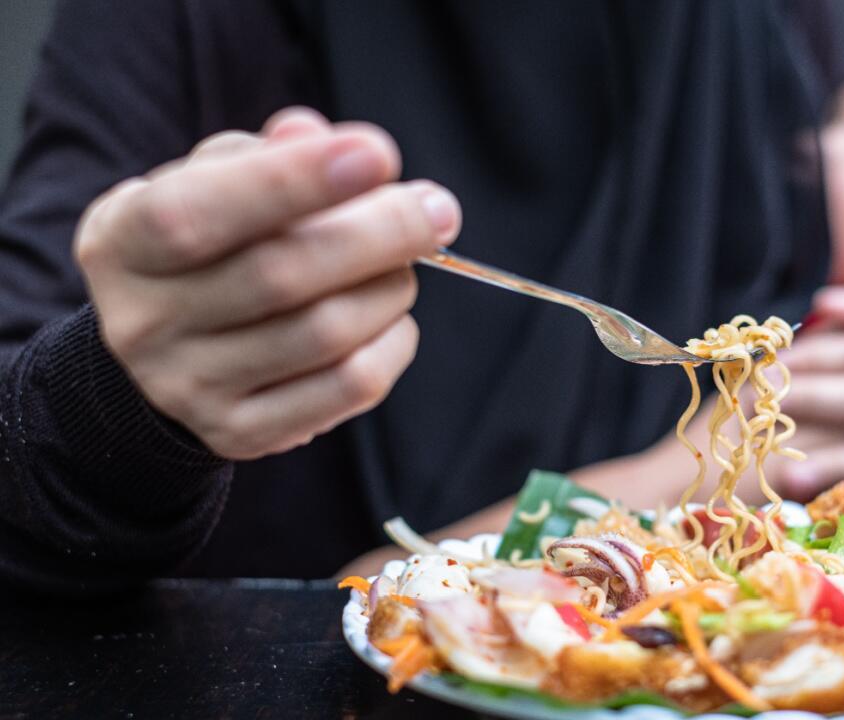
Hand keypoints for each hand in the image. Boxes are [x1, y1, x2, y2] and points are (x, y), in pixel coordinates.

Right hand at [76, 108, 461, 458]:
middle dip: (380, 233)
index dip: (292, 180)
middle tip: (438, 210)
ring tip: (406, 264)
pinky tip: (391, 318)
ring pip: (325, 334)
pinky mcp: (243, 432)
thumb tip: (321, 139)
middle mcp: (145, 322)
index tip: (376, 153)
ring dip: (390, 287)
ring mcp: (190, 387)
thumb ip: (265, 155)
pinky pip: (348, 388)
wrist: (166, 351)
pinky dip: (392, 344)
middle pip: (281, 276)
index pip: (199, 212)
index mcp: (122, 241)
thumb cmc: (208, 244)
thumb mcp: (208, 183)